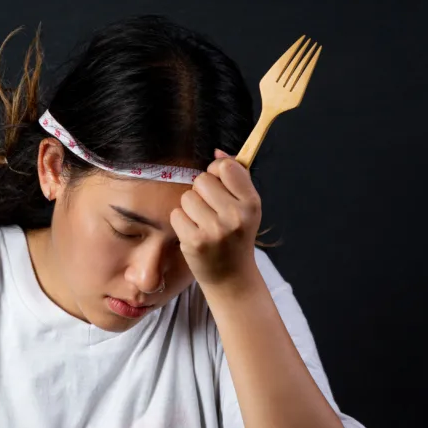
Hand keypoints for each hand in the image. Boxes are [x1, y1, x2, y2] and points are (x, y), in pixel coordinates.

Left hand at [169, 148, 262, 290]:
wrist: (231, 276)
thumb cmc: (236, 236)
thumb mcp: (246, 207)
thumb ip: (235, 177)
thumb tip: (217, 150)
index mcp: (251, 203)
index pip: (225, 167)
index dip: (217, 172)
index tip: (219, 186)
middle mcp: (235, 216)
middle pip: (202, 180)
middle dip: (202, 192)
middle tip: (210, 210)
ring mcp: (215, 230)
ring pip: (187, 197)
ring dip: (190, 208)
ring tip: (203, 223)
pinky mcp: (195, 241)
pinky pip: (176, 215)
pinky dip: (181, 223)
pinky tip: (194, 233)